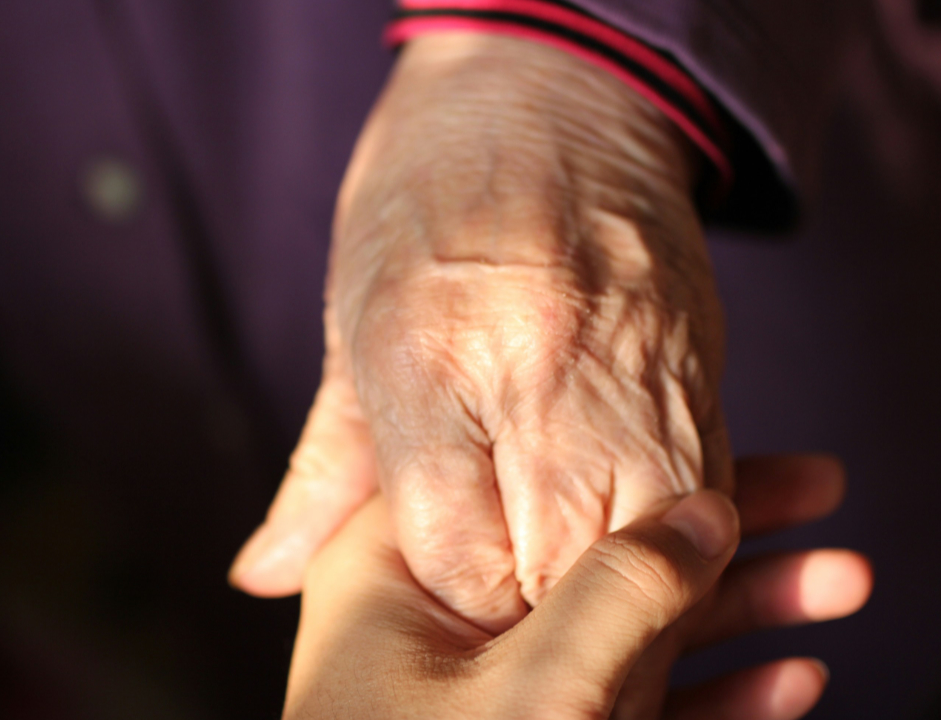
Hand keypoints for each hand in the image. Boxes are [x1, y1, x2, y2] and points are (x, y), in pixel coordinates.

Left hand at [233, 32, 723, 629]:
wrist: (544, 92)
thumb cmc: (424, 203)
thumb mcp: (351, 327)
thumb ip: (323, 471)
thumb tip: (261, 575)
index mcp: (426, 359)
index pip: (460, 557)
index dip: (463, 605)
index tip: (461, 609)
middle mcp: (537, 367)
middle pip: (566, 566)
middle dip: (548, 620)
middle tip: (526, 634)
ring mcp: (630, 362)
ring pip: (653, 540)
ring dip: (621, 588)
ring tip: (587, 603)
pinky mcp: (699, 359)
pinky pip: (704, 482)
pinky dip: (674, 529)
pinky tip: (639, 536)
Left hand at [284, 455, 871, 719]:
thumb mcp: (523, 690)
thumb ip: (612, 595)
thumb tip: (701, 515)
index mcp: (394, 573)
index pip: (519, 479)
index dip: (637, 465)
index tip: (734, 454)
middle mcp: (437, 621)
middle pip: (590, 550)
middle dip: (717, 544)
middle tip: (812, 503)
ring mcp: (482, 688)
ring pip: (620, 631)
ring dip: (735, 617)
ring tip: (830, 585)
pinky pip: (623, 704)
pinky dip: (707, 695)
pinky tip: (783, 679)